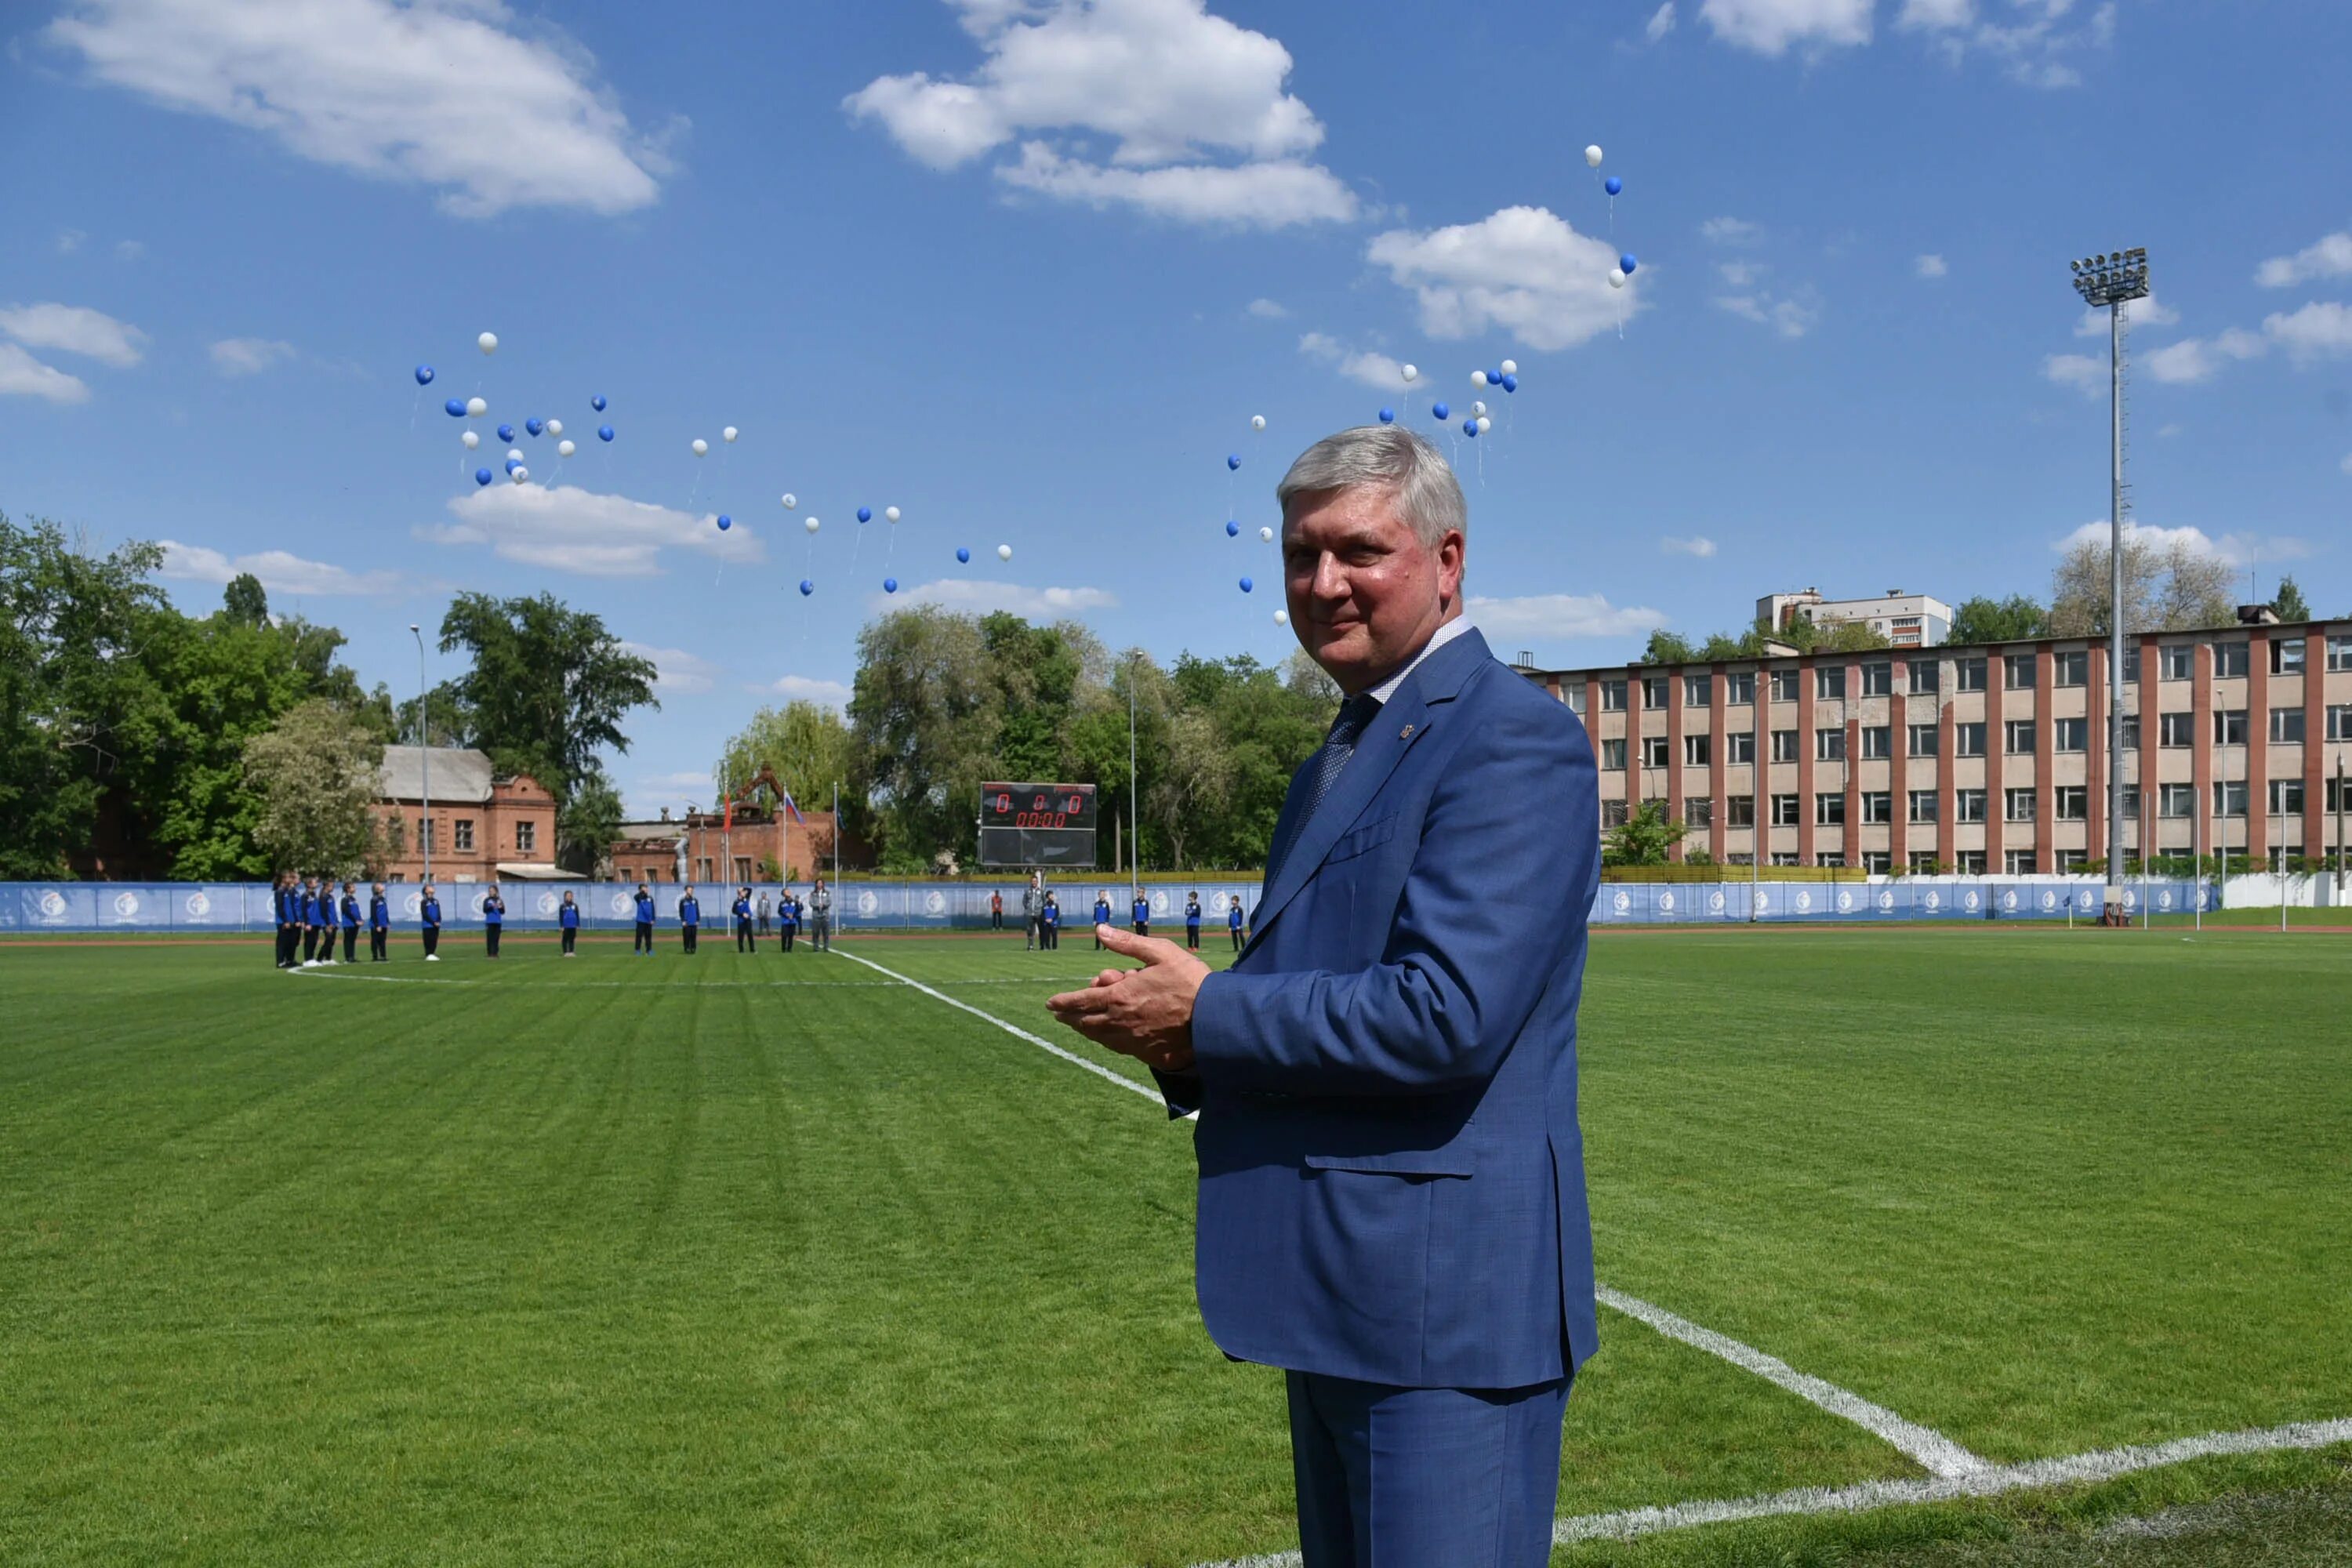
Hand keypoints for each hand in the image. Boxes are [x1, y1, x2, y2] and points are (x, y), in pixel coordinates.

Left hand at [1047, 926, 1208, 1073]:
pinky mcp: (1146, 1053)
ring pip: (1099, 1037)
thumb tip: (1100, 930)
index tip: (1050, 1003)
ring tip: (1078, 1024)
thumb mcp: (1160, 952)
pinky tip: (1107, 1037)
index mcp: (1120, 996)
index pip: (1080, 1001)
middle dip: (1069, 1017)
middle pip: (1085, 1022)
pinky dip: (1106, 1040)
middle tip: (1060, 1014)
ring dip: (1085, 1029)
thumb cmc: (1190, 982)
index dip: (1062, 1002)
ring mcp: (1132, 1040)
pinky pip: (1118, 1047)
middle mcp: (1120, 1022)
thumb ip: (1127, 944)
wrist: (1215, 1020)